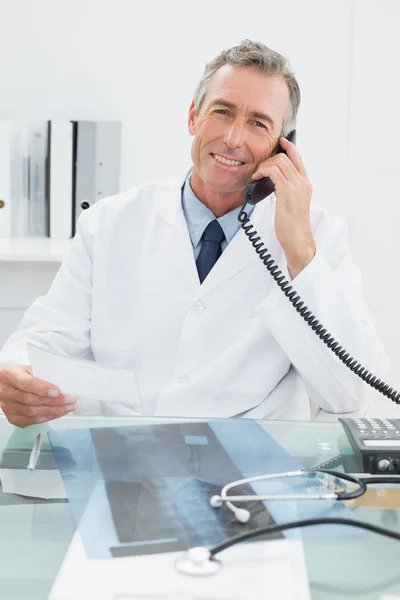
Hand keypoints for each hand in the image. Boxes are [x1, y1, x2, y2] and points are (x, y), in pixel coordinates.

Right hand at [0, 365, 75, 426]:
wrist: (4, 385)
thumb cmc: (19, 374)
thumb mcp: (28, 368)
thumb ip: (41, 374)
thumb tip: (63, 383)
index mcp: (9, 375)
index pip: (26, 383)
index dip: (42, 389)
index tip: (58, 392)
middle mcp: (5, 392)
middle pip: (31, 401)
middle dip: (54, 402)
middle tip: (70, 401)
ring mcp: (7, 407)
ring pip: (32, 413)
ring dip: (53, 412)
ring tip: (68, 408)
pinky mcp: (12, 417)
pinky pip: (31, 421)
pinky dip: (46, 418)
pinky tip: (57, 413)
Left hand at [252, 136, 314, 277]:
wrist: (297, 239)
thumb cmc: (292, 226)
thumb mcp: (292, 204)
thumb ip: (287, 191)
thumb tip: (274, 182)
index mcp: (305, 184)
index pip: (298, 158)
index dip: (288, 147)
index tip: (280, 142)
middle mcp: (303, 182)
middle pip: (286, 157)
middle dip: (269, 159)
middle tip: (259, 169)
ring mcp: (296, 186)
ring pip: (279, 162)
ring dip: (264, 165)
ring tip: (257, 175)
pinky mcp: (287, 191)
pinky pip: (273, 171)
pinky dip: (262, 172)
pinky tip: (256, 179)